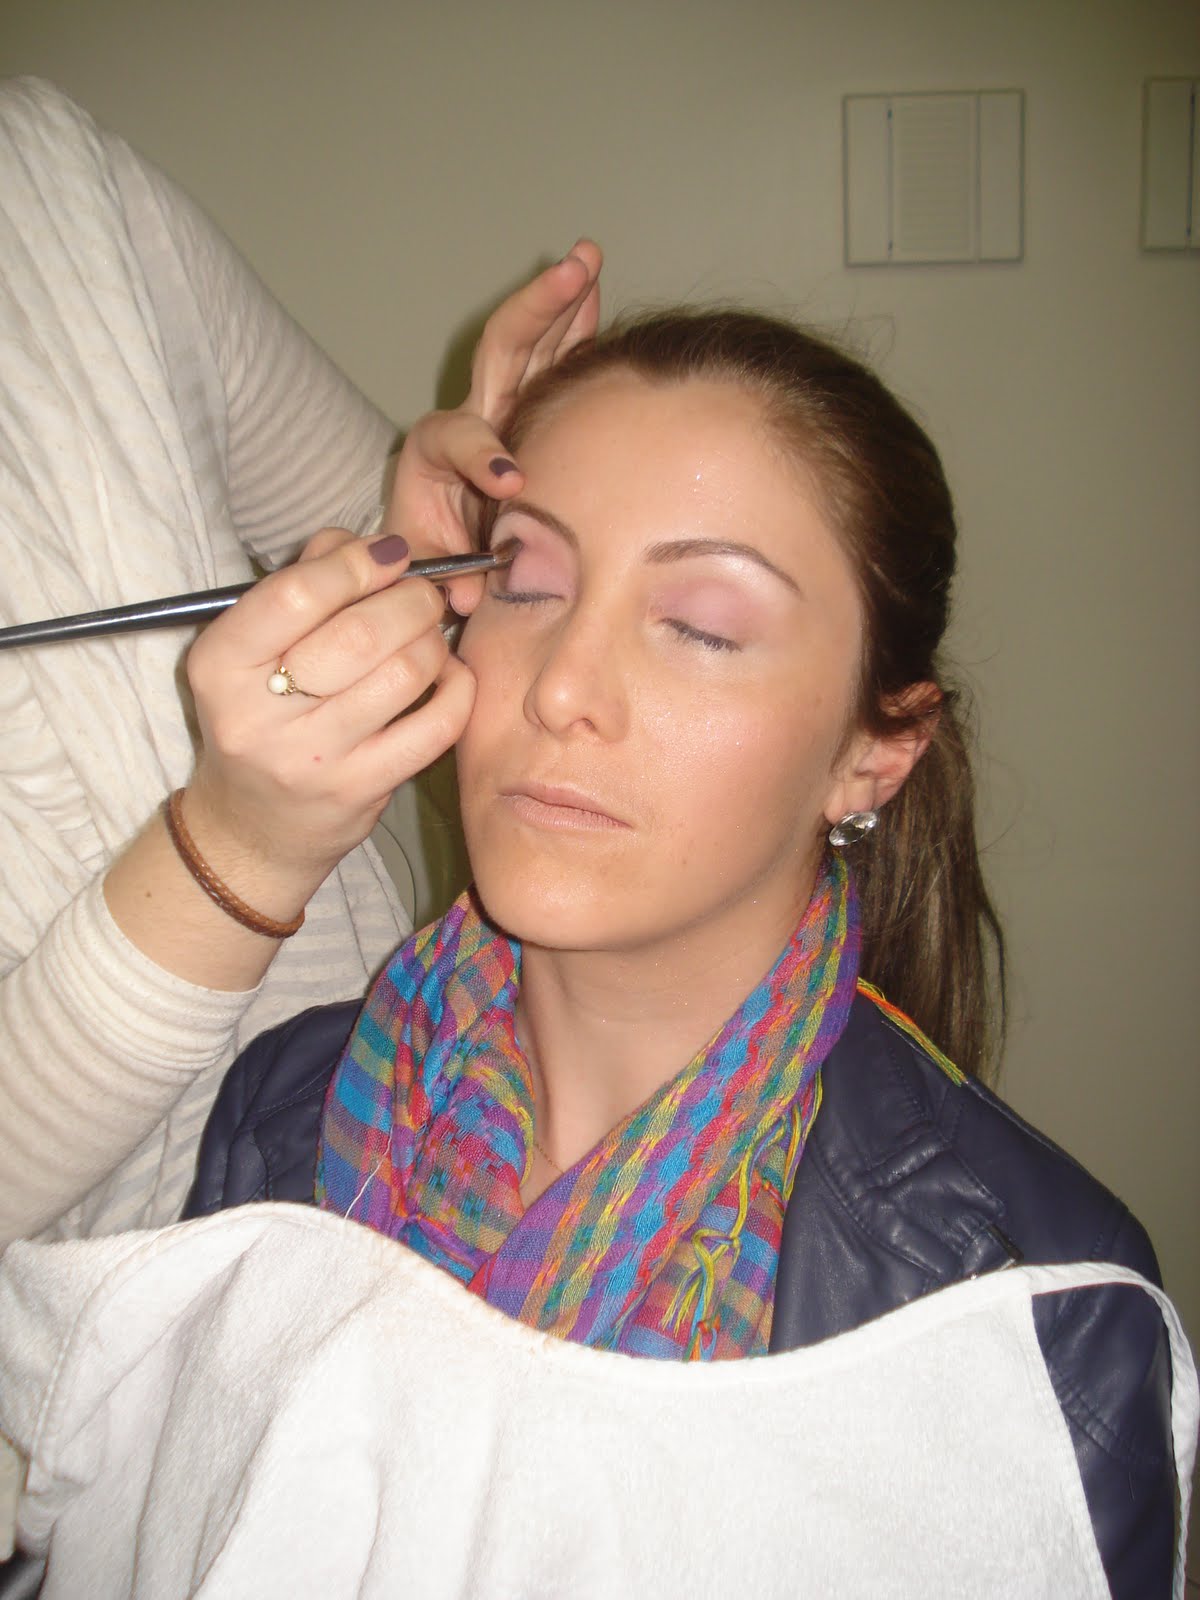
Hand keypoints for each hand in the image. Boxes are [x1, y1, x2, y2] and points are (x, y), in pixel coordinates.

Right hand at [184, 529, 471, 911]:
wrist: (253, 829)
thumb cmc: (260, 717)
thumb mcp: (251, 649)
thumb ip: (303, 581)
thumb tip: (372, 543)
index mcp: (220, 665)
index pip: (297, 595)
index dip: (356, 563)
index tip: (390, 554)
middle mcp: (256, 716)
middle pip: (359, 633)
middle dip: (409, 599)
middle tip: (423, 593)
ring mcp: (312, 760)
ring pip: (404, 674)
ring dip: (433, 640)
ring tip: (428, 635)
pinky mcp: (361, 791)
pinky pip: (436, 726)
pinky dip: (457, 688)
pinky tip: (448, 676)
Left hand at [384, 239, 601, 614]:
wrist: (431, 553)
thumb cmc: (430, 562)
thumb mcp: (425, 572)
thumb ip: (442, 581)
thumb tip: (467, 595)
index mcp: (436, 455)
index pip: (459, 439)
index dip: (483, 455)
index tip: (511, 483)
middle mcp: (474, 417)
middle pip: (502, 350)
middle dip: (539, 310)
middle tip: (574, 271)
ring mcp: (504, 408)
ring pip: (530, 344)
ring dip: (560, 301)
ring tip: (588, 258)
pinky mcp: (527, 413)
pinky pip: (554, 363)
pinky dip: (575, 330)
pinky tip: (597, 293)